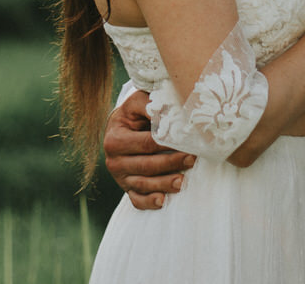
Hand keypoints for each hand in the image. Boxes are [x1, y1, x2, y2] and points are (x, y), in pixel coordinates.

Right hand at [103, 90, 194, 209]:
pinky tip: (162, 201)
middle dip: (171, 163)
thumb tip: (168, 111)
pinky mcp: (126, 188)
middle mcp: (113, 161)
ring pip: (143, 185)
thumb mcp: (138, 103)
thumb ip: (150, 105)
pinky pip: (137, 200)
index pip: (146, 144)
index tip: (187, 141)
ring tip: (183, 181)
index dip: (167, 143)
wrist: (119, 128)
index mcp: (114, 140)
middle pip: (146, 166)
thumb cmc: (134, 113)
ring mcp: (119, 177)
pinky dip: (149, 202)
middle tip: (191, 159)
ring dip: (164, 184)